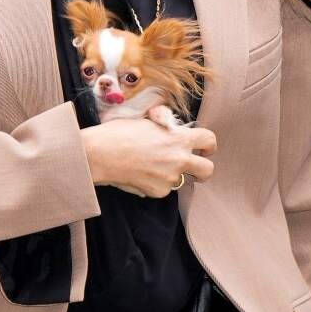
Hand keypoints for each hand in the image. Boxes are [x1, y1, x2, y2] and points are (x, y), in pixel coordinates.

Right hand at [81, 119, 216, 197]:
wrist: (101, 153)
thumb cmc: (120, 132)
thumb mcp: (146, 119)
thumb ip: (164, 122)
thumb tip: (167, 122)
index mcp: (179, 138)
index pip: (209, 140)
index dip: (209, 145)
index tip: (205, 149)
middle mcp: (179, 159)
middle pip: (207, 170)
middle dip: (203, 171)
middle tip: (195, 170)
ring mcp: (170, 178)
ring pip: (179, 180)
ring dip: (170, 175)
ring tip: (149, 166)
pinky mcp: (158, 192)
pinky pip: (162, 189)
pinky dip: (153, 184)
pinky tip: (139, 174)